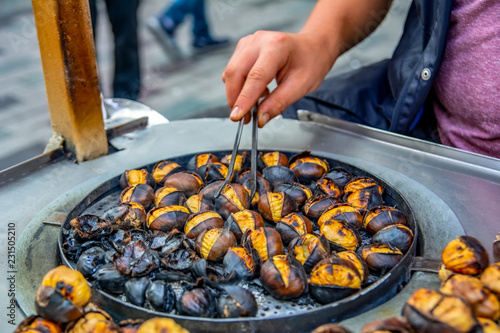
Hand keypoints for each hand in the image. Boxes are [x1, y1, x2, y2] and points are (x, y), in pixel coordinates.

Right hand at [223, 30, 337, 126]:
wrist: (312, 47)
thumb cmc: (310, 63)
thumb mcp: (300, 87)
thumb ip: (278, 103)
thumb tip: (260, 118)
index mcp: (277, 46)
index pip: (255, 76)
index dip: (244, 99)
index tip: (238, 117)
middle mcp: (259, 41)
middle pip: (235, 73)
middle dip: (235, 99)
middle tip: (244, 118)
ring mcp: (249, 42)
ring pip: (230, 73)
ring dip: (237, 94)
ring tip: (258, 101)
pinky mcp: (243, 48)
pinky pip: (232, 71)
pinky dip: (239, 86)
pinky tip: (256, 89)